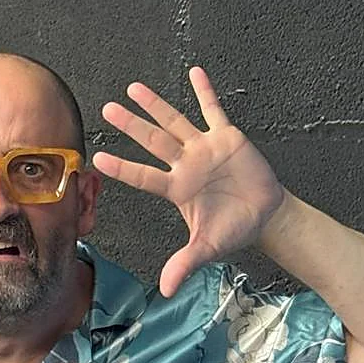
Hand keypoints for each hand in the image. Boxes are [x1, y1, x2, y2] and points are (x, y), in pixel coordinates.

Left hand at [92, 67, 285, 297]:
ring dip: (155, 104)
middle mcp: (185, 164)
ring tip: (133, 88)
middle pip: (152, 140)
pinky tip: (194, 72)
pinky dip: (205, 91)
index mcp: (176, 188)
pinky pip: (213, 110)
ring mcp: (204, 148)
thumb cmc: (233, 229)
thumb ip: (185, 264)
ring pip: (175, 121)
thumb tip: (166, 290)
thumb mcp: (207, 248)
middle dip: (130, 124)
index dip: (122, 167)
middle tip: (107, 109)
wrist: (265, 216)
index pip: (143, 176)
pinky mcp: (227, 137)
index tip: (98, 159)